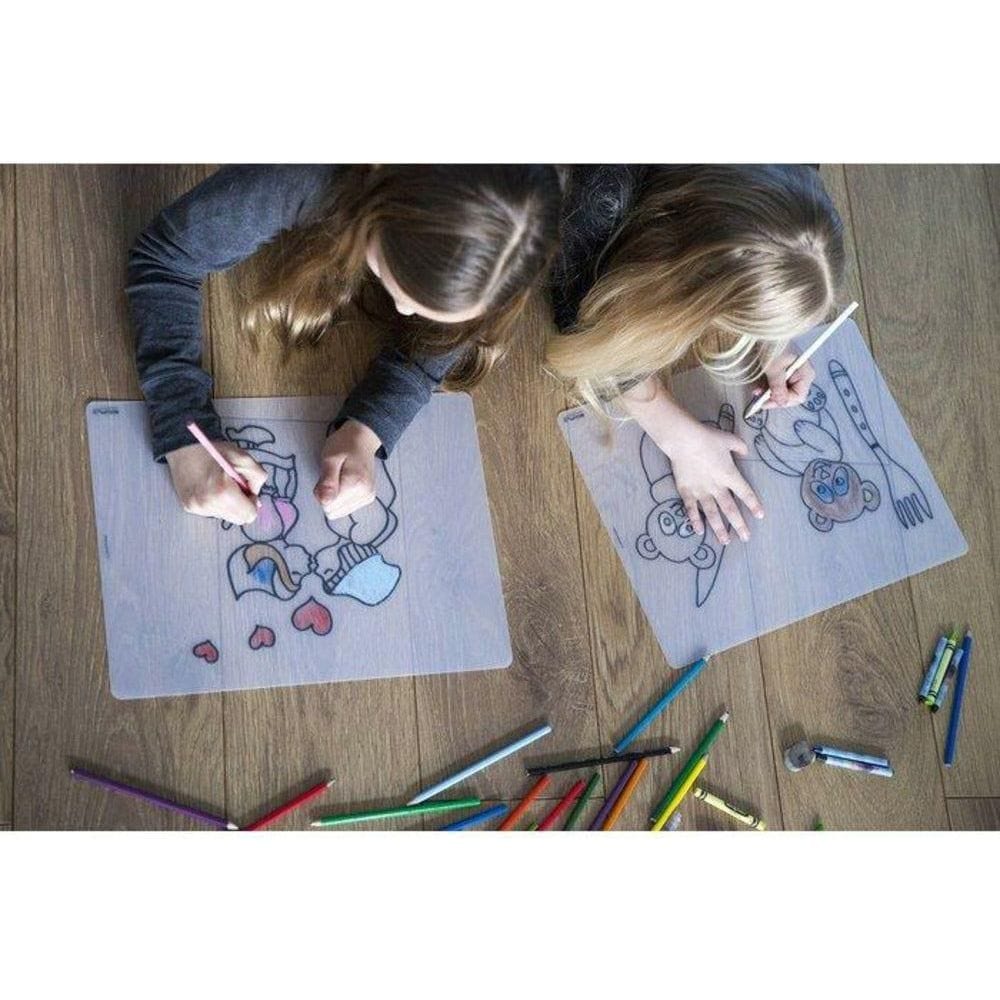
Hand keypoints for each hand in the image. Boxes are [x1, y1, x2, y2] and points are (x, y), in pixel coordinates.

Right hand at [166, 441, 265, 523]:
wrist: (182, 447)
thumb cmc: (214, 450)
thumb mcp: (244, 458)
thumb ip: (258, 478)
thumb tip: (255, 495)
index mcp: (223, 493)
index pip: (249, 515)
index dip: (252, 501)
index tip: (246, 488)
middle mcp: (208, 505)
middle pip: (238, 519)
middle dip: (241, 505)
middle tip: (235, 486)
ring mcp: (196, 508)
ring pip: (225, 516)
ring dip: (228, 505)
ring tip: (221, 485)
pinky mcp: (188, 508)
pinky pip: (212, 512)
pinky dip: (216, 503)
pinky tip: (210, 488)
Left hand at [314, 420, 381, 519]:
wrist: (362, 439)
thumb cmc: (344, 445)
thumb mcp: (329, 458)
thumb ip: (327, 481)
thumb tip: (324, 502)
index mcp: (356, 484)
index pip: (328, 505)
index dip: (321, 491)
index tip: (326, 475)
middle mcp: (365, 494)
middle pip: (333, 511)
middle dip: (328, 496)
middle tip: (332, 476)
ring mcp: (368, 497)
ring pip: (339, 512)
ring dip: (334, 497)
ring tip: (339, 478)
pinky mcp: (368, 498)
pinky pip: (345, 508)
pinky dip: (341, 498)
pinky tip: (346, 483)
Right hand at [655, 419, 762, 545]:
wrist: (683, 440)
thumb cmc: (708, 438)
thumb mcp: (730, 439)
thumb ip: (740, 447)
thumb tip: (746, 452)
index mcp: (729, 475)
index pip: (745, 493)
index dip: (753, 505)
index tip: (760, 516)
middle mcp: (717, 487)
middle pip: (730, 509)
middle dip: (739, 525)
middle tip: (745, 538)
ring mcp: (701, 491)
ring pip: (712, 514)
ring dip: (719, 528)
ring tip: (725, 541)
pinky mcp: (686, 491)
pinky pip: (691, 509)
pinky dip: (695, 520)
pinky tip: (699, 531)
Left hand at [755, 351, 815, 409]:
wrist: (765, 332)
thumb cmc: (773, 346)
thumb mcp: (774, 368)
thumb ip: (778, 387)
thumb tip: (780, 403)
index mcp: (806, 374)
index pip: (798, 397)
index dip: (782, 402)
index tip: (766, 402)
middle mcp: (801, 375)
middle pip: (789, 396)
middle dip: (774, 398)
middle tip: (759, 399)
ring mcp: (792, 374)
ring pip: (781, 392)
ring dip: (768, 394)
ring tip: (756, 391)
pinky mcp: (783, 372)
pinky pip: (776, 385)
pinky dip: (767, 387)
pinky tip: (758, 387)